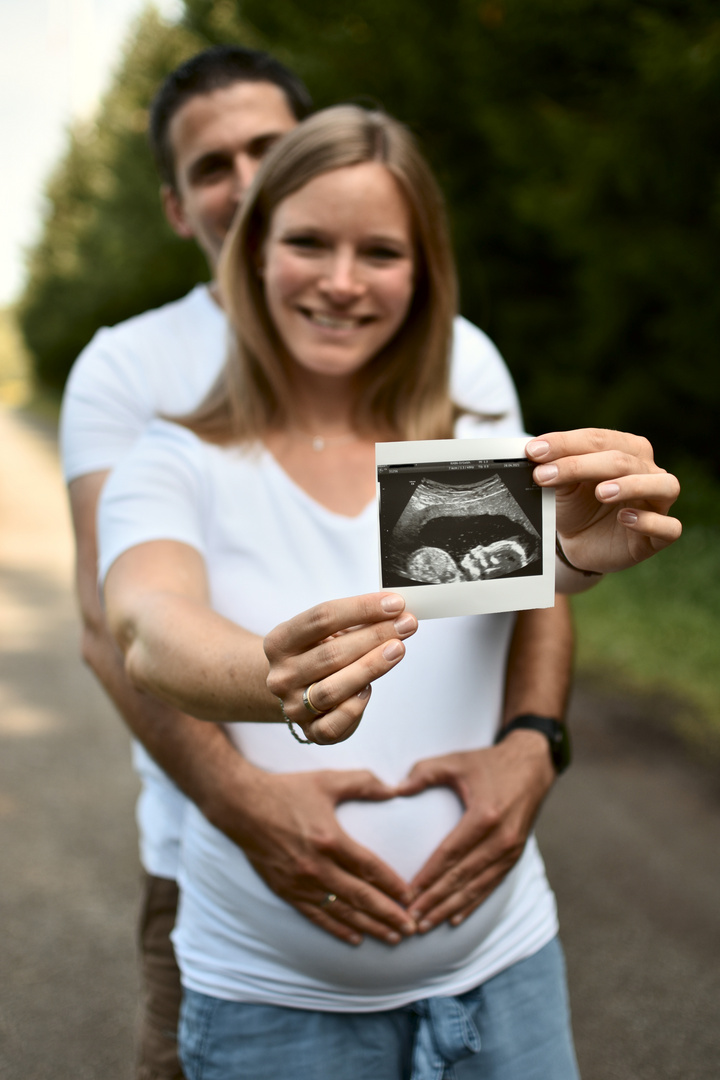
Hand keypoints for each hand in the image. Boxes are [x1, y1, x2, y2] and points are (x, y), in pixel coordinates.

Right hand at [212, 764, 416, 945]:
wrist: (241, 806)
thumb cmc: (286, 791)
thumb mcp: (327, 781)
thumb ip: (363, 783)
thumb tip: (394, 789)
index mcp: (330, 840)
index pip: (369, 868)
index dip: (392, 885)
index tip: (411, 896)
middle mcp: (316, 867)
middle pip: (361, 897)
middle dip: (389, 914)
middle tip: (411, 927)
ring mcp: (300, 882)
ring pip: (342, 912)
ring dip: (369, 927)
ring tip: (392, 937)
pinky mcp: (286, 891)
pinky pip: (316, 916)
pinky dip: (337, 929)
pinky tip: (356, 938)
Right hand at [264, 592, 417, 743]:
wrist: (293, 691)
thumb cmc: (317, 653)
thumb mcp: (324, 633)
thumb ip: (355, 622)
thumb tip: (397, 611)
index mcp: (279, 642)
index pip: (321, 618)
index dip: (361, 608)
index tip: (394, 603)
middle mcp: (282, 675)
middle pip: (331, 653)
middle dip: (375, 636)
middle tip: (406, 624)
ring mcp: (292, 706)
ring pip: (333, 689)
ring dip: (371, 667)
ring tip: (398, 649)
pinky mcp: (310, 731)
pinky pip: (334, 725)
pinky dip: (355, 706)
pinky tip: (369, 689)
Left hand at [397, 734, 554, 931]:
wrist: (533, 765)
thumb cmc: (488, 763)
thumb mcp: (456, 761)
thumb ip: (424, 772)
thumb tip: (395, 789)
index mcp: (484, 815)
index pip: (450, 854)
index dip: (428, 876)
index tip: (408, 894)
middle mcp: (501, 837)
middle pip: (462, 877)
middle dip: (435, 900)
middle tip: (410, 919)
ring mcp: (511, 849)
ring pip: (476, 887)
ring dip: (450, 907)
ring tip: (426, 924)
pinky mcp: (515, 855)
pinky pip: (491, 885)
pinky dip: (472, 903)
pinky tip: (455, 917)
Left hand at [526, 428, 680, 574]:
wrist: (577, 545)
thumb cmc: (575, 506)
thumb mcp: (560, 486)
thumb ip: (555, 468)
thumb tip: (536, 453)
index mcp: (626, 448)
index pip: (598, 439)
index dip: (565, 443)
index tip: (533, 452)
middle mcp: (648, 471)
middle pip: (623, 460)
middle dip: (581, 465)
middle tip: (544, 475)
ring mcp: (658, 502)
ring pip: (662, 485)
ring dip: (632, 486)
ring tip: (601, 492)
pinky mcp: (659, 536)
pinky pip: (669, 527)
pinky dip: (649, 521)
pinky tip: (625, 518)